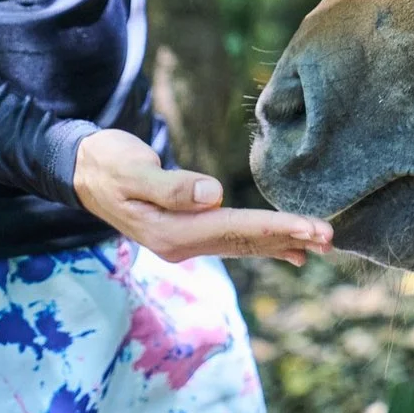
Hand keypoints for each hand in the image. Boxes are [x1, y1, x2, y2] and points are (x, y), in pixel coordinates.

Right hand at [71, 129, 332, 263]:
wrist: (80, 169)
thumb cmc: (106, 162)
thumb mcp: (132, 169)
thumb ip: (170, 185)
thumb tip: (212, 195)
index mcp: (171, 232)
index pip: (235, 229)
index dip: (277, 228)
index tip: (313, 228)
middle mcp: (181, 243)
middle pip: (245, 242)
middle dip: (290, 238)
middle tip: (332, 237)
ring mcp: (184, 241)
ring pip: (243, 243)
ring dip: (282, 243)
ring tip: (322, 245)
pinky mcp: (187, 230)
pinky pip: (233, 239)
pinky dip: (263, 242)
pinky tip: (290, 250)